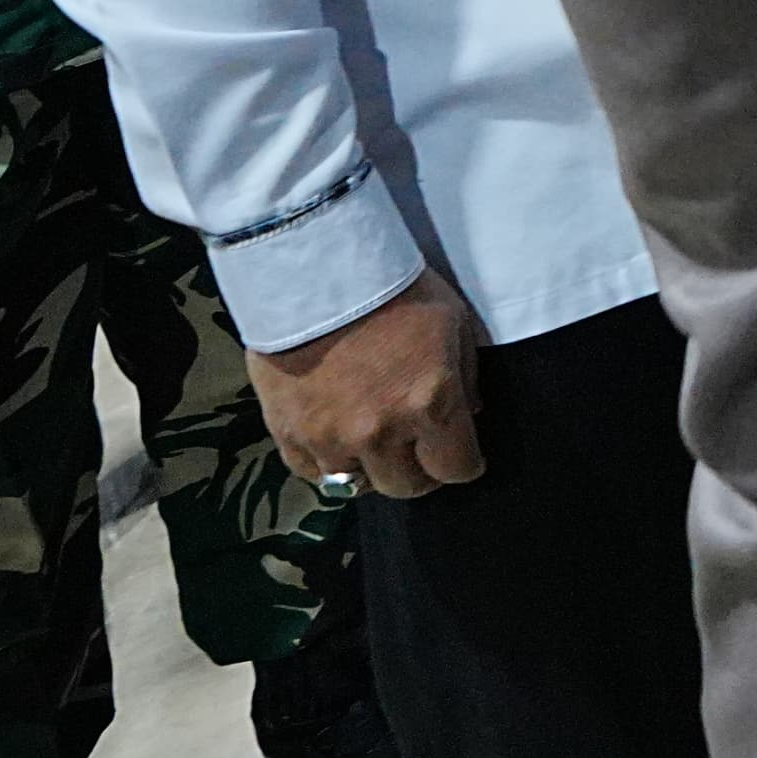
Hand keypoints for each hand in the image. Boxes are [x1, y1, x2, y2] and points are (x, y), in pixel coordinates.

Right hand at [248, 271, 485, 500]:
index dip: (464, 464)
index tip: (462, 454)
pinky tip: (337, 439)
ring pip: (359, 485)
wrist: (313, 270)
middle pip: (407, 487)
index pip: (457, 469)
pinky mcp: (288, 434)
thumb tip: (468, 414)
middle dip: (421, 471)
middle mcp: (380, 433)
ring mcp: (330, 438)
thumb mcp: (452, 320)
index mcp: (429, 403)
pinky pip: (313, 473)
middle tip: (419, 448)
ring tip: (376, 443)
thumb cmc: (395, 288)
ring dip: (373, 469)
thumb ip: (465, 375)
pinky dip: (329, 462)